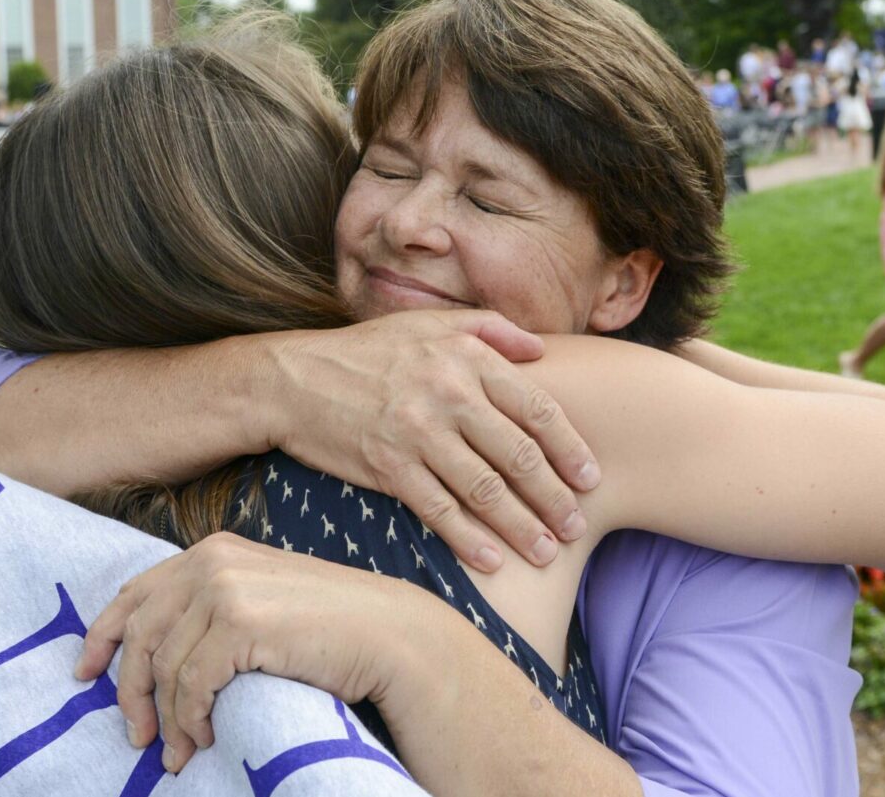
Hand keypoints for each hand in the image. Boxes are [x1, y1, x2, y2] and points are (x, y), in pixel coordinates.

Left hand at [73, 534, 427, 772]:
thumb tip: (153, 654)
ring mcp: (225, 588)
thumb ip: (209, 608)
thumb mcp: (258, 600)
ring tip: (177, 751)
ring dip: (166, 719)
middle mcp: (210, 561)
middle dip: (130, 692)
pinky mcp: (241, 623)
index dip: (101, 636)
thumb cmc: (327, 626)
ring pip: (164, 666)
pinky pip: (192, 683)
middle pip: (140, 634)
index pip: (134, 594)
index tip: (84, 674)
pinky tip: (203, 736)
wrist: (388, 634)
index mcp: (210, 550)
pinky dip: (190, 717)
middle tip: (136, 736)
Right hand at [268, 310, 598, 570]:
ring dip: (521, 526)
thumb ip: (490, 328)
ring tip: (546, 552)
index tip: (591, 479)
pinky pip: (438, 509)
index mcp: (466, 358)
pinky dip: (469, 538)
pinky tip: (492, 560)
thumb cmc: (367, 352)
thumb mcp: (429, 323)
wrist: (292, 379)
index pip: (536, 408)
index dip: (570, 448)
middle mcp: (448, 394)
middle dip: (554, 497)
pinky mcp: (387, 466)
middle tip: (576, 526)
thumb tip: (541, 349)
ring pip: (485, 489)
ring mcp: (417, 433)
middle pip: (518, 455)